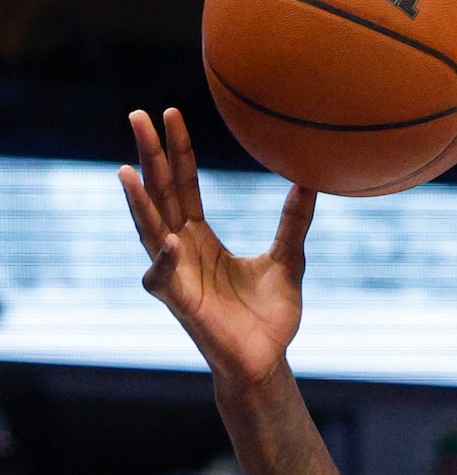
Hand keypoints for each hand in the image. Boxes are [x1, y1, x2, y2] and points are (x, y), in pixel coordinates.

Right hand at [119, 108, 314, 385]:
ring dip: (138, 202)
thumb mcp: (288, 260)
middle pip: (159, 195)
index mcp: (201, 237)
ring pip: (149, 230)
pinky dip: (164, 259)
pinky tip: (170, 240)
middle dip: (148, 157)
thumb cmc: (270, 316)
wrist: (267, 360)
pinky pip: (163, 278)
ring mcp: (176, 275)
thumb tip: (310, 181)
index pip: (183, 185)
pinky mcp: (180, 303)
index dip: (177, 151)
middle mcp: (181, 250)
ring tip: (127, 170)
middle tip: (138, 116)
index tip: (170, 113)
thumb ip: (293, 222)